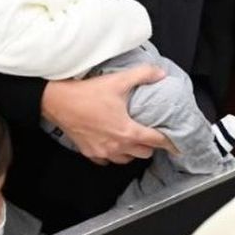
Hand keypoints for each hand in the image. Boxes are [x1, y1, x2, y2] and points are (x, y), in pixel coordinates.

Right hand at [41, 66, 171, 164]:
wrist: (58, 102)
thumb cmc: (89, 93)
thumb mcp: (118, 80)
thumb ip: (143, 75)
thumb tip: (161, 73)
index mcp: (128, 131)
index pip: (156, 141)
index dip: (168, 142)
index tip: (175, 143)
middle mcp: (117, 146)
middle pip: (143, 153)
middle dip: (150, 145)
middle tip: (150, 133)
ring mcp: (103, 152)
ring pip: (126, 159)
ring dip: (132, 151)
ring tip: (133, 139)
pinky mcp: (90, 153)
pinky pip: (107, 160)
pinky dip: (113, 154)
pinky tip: (112, 143)